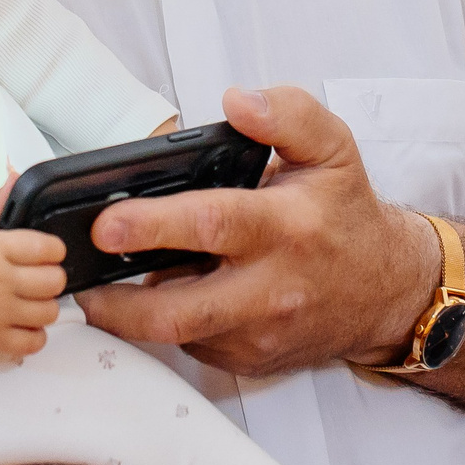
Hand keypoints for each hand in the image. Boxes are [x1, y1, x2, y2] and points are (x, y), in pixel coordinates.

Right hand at [0, 174, 65, 355]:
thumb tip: (16, 177)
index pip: (48, 248)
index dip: (54, 252)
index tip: (47, 255)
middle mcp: (1, 279)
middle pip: (55, 282)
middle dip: (51, 281)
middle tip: (39, 282)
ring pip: (49, 313)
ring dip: (44, 309)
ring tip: (31, 305)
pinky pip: (33, 343)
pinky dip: (34, 337)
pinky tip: (24, 327)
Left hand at [77, 86, 436, 376]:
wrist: (386, 292)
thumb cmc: (346, 216)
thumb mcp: (333, 150)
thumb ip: (288, 114)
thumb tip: (237, 103)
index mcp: (287, 227)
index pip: (213, 225)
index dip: (153, 224)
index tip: (108, 221)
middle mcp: (272, 289)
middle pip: (181, 309)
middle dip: (119, 301)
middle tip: (78, 277)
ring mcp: (259, 335)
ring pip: (177, 333)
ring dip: (131, 312)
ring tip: (106, 281)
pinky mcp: (249, 362)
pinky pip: (191, 345)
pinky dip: (167, 321)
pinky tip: (162, 293)